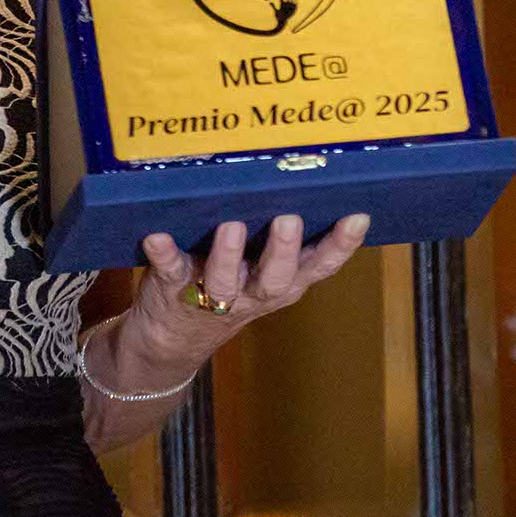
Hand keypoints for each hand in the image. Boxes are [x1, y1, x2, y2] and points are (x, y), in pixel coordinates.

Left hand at [112, 214, 370, 380]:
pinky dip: (165, 253)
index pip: (319, 265)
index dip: (341, 245)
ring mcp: (213, 293)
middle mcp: (253, 291)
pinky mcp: (174, 287)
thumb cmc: (229, 284)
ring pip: (224, 280)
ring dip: (228, 254)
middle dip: (283, 251)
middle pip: (275, 278)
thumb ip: (286, 240)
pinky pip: (170, 271)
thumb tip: (310, 178)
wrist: (172, 338)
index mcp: (282, 281)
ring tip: (231, 225)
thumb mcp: (265, 270)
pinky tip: (158, 236)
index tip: (357, 216)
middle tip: (289, 219)